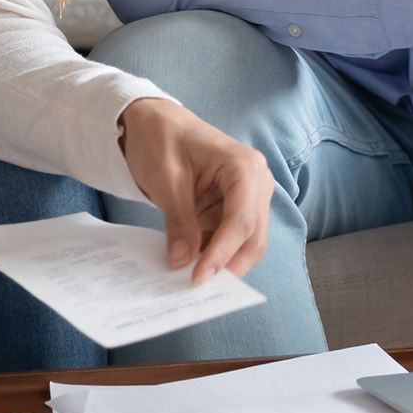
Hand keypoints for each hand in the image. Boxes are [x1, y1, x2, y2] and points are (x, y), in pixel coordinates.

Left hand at [117, 98, 271, 283]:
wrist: (155, 122)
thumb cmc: (162, 138)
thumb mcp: (166, 179)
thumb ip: (179, 221)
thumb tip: (183, 262)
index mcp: (244, 167)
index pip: (241, 221)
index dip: (221, 254)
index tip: (197, 279)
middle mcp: (256, 182)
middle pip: (253, 237)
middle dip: (228, 266)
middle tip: (198, 289)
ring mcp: (249, 196)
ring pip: (246, 243)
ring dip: (222, 263)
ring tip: (192, 281)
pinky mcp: (234, 208)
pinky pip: (229, 239)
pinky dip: (214, 255)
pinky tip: (193, 266)